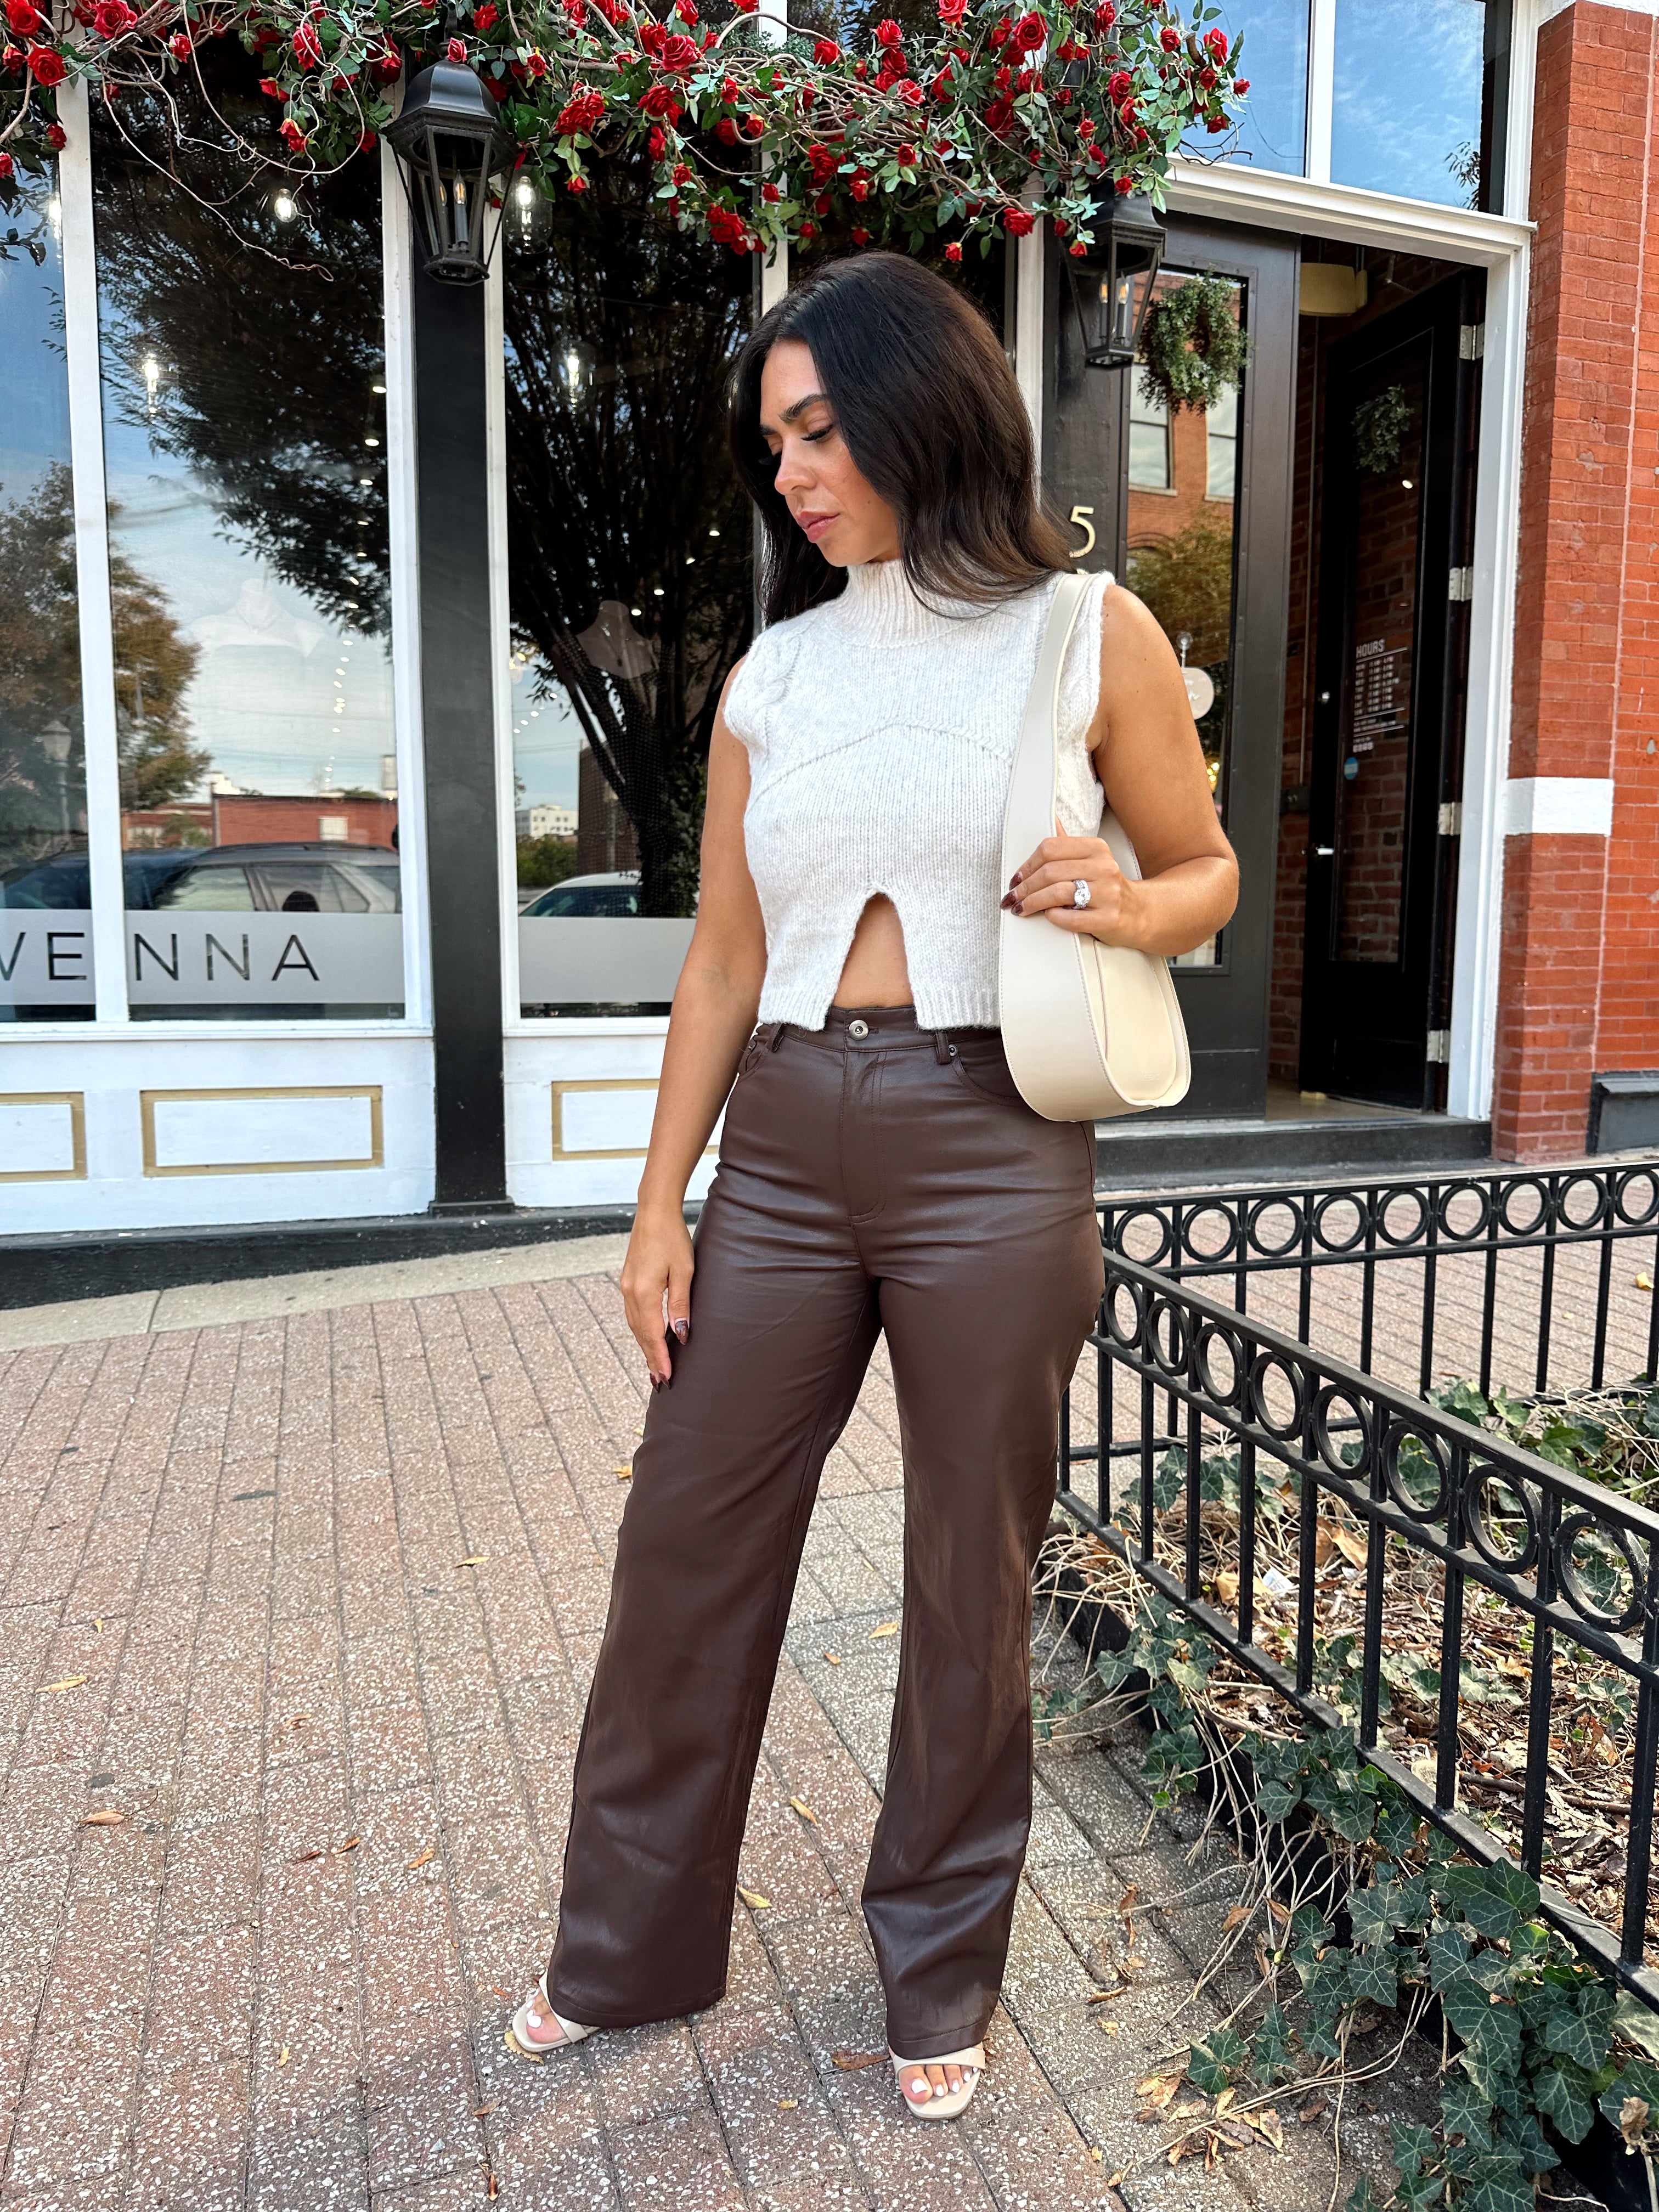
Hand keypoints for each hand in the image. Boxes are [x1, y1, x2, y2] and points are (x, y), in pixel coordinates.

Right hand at [620, 1204, 694, 1389]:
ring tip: (654, 1364)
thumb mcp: (684, 1272)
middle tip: (660, 1380)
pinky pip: (633, 1313)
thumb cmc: (673, 1238)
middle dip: (650, 1357)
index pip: (652, 1335)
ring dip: (644, 1346)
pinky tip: (648, 1336)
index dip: (659, 1358)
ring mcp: (626, 1286)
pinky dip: (641, 1330)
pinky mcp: (628, 1280)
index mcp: (643, 1293)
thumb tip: (681, 1334)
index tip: (666, 1377)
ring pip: (635, 1325)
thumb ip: (681, 1305)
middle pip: (640, 1334)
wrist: (654, 1211)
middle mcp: (629, 1292)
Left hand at [1001, 822, 1143, 947]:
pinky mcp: (1108, 919)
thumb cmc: (1107, 887)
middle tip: (1012, 898)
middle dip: (1025, 887)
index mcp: (1096, 848)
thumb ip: (1067, 845)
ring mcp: (1108, 894)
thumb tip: (1049, 819)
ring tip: (1021, 909)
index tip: (1016, 879)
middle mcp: (1104, 867)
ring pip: (1058, 893)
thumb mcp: (1090, 860)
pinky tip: (1048, 917)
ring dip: (1033, 902)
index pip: (1050, 849)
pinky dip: (1054, 917)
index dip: (1027, 865)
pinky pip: (1071, 918)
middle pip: (1050, 872)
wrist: (1140, 913)